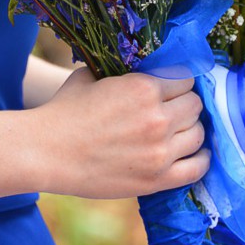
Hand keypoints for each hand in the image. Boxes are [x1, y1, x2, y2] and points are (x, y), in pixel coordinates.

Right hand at [31, 69, 209, 198]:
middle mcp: (158, 117)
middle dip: (185, 105)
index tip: (172, 89)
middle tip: (173, 111)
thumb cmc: (64, 111)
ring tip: (179, 132)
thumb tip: (138, 66)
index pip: (186, 79)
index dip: (179, 83)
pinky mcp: (157, 178)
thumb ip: (122, 72)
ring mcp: (159, 151)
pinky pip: (197, 168)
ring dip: (191, 130)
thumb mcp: (91, 77)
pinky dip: (200, 159)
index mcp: (144, 88)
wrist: (45, 152)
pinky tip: (194, 154)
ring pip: (199, 134)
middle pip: (195, 106)